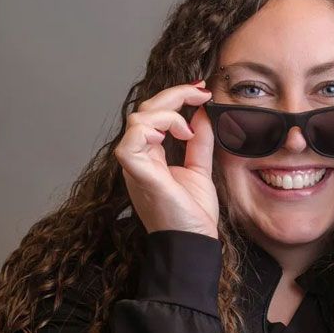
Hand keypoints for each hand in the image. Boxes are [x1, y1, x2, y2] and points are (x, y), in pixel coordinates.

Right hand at [116, 80, 219, 238]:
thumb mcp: (200, 169)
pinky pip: (131, 140)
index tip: (201, 89)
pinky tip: (181, 135)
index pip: (154, 114)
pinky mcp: (137, 172)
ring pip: (137, 119)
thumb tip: (202, 114)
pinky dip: (156, 127)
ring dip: (167, 112)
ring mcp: (135, 165)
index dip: (175, 96)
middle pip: (144, 110)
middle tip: (201, 91)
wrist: (193, 242)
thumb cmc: (193, 215)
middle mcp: (139, 157)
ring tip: (188, 128)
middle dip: (174, 94)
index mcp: (150, 156)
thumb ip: (199, 142)